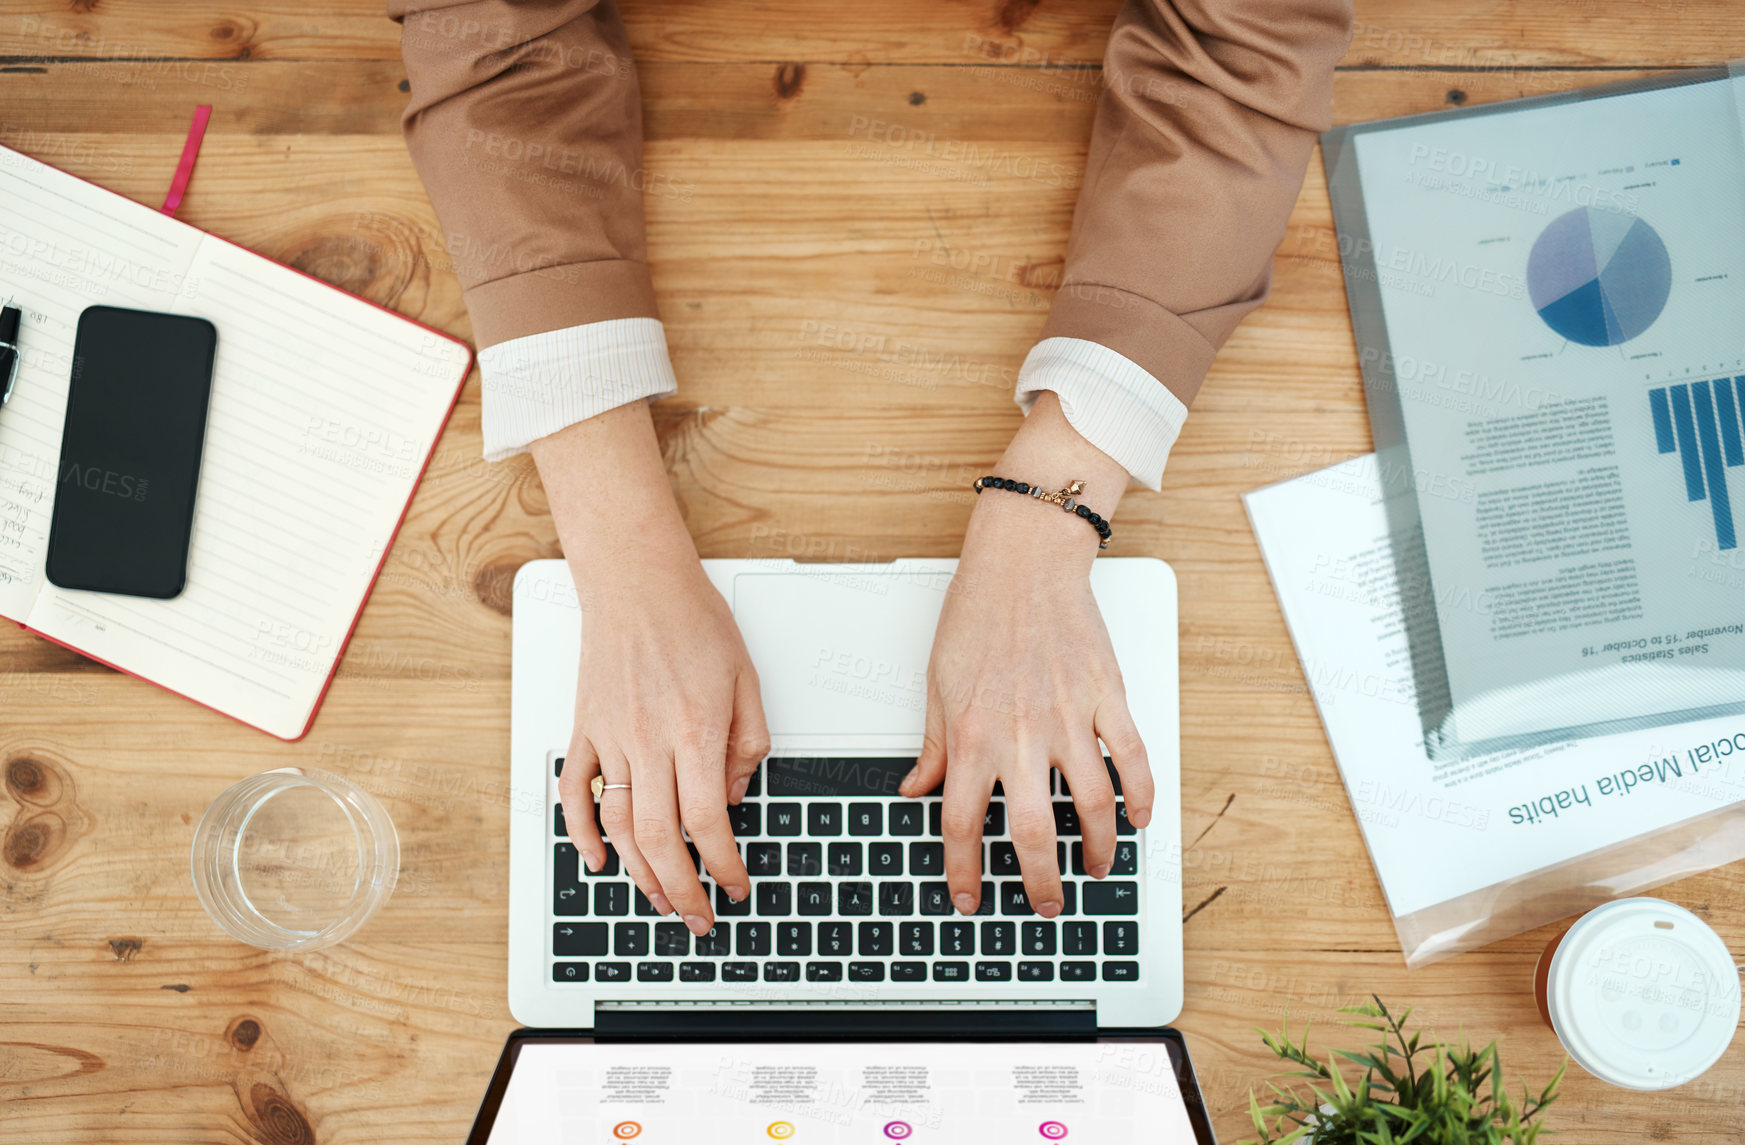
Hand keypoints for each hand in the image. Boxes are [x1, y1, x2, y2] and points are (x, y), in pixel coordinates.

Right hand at [537, 402, 768, 936]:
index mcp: (696, 731)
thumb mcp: (747, 679)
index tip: (736, 887)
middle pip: (660, 838)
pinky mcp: (584, 729)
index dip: (723, 866)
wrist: (636, 580)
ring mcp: (610, 738)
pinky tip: (600, 862)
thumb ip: (748, 744)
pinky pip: (576, 792)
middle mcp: (649, 741)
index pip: (709, 821)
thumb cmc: (694, 620)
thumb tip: (733, 798)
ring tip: (662, 901)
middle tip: (700, 918)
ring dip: (640, 874)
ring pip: (618, 826)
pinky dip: (583, 834)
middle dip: (682, 890)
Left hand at [904, 392, 1152, 916]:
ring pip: (1091, 804)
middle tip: (1044, 904)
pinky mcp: (1106, 697)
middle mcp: (1021, 734)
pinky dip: (1140, 795)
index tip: (970, 897)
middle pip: (1032, 832)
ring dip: (1096, 847)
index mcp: (972, 736)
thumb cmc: (977, 614)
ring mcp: (1069, 718)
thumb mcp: (937, 684)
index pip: (963, 823)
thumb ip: (933, 746)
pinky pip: (1131, 758)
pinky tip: (1138, 818)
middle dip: (1039, 881)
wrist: (1024, 564)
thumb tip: (917, 788)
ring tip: (1094, 868)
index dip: (964, 871)